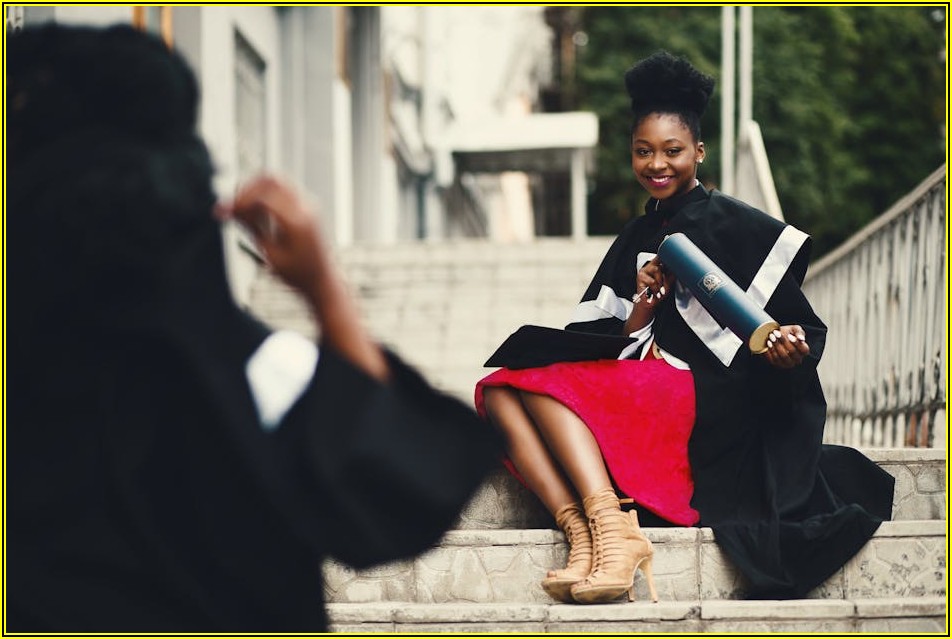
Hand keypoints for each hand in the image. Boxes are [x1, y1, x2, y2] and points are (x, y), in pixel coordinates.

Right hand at [216, 175, 324, 295]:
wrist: (324, 281)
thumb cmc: (298, 275)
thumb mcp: (271, 254)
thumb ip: (252, 228)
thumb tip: (231, 208)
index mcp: (297, 222)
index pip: (263, 197)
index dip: (238, 201)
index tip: (220, 213)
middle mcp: (306, 208)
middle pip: (270, 180)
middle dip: (246, 190)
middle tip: (231, 208)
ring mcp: (309, 205)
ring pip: (277, 181)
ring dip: (256, 190)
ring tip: (242, 211)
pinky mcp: (307, 207)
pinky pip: (283, 190)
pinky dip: (266, 195)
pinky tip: (256, 215)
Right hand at [634, 256, 675, 306]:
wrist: (650, 305)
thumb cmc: (658, 294)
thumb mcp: (668, 282)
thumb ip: (672, 274)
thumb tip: (678, 265)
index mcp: (656, 266)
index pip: (661, 256)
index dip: (666, 254)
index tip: (672, 254)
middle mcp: (650, 266)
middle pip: (661, 261)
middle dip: (666, 272)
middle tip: (666, 282)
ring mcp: (644, 271)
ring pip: (657, 270)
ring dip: (660, 282)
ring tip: (660, 290)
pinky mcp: (640, 277)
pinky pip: (652, 280)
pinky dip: (655, 288)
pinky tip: (656, 292)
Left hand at [761, 324, 809, 368]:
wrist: (775, 336)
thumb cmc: (787, 333)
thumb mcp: (794, 329)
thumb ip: (799, 332)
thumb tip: (801, 339)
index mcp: (804, 351)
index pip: (804, 350)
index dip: (797, 343)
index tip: (789, 336)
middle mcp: (797, 359)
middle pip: (792, 352)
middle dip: (784, 342)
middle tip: (776, 333)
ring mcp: (787, 363)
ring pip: (783, 356)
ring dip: (776, 346)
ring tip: (771, 337)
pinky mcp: (777, 364)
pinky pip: (774, 359)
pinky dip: (770, 351)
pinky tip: (768, 343)